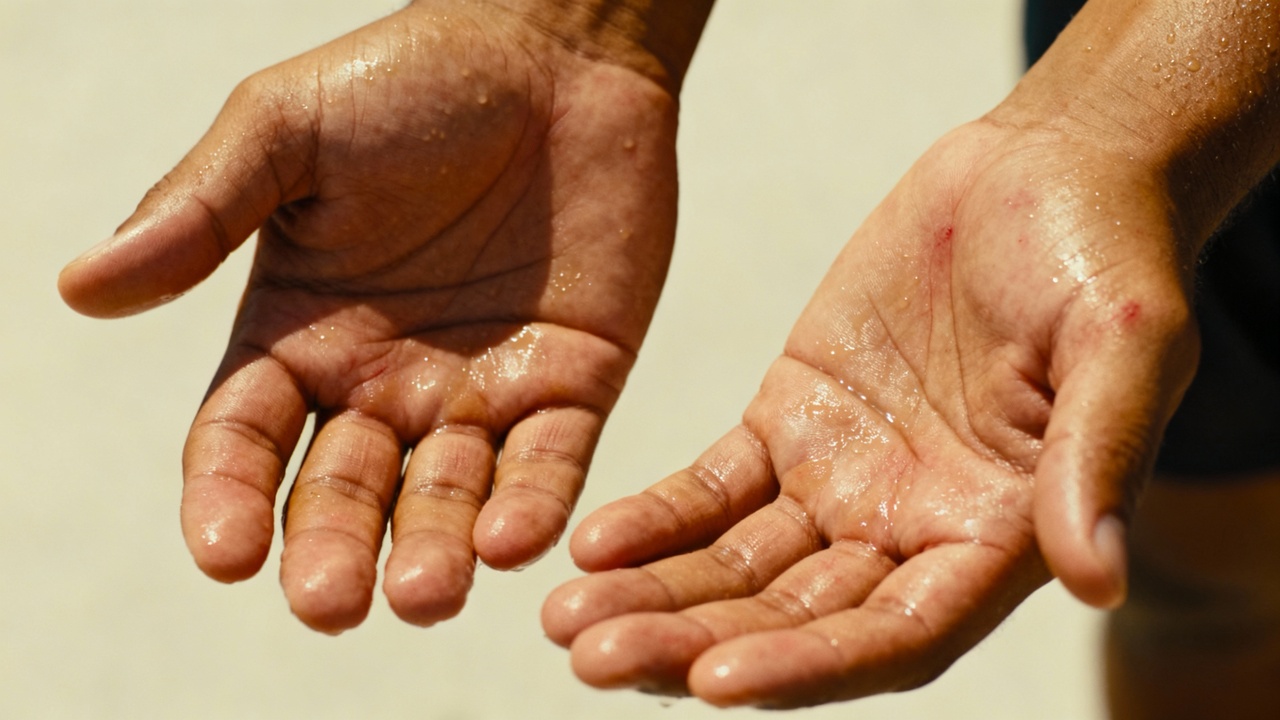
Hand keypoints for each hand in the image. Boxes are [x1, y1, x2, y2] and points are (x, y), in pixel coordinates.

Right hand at [58, 1, 680, 632]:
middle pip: (343, 494)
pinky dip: (533, 507)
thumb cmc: (411, 79)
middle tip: (331, 601)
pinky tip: (512, 543)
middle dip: (333, 551)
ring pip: (446, 500)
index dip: (230, 499)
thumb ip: (200, 210)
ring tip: (424, 594)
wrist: (555, 54)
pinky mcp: (570, 385)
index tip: (226, 552)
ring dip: (433, 553)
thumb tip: (82, 285)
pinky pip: (549, 463)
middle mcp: (382, 384)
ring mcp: (478, 392)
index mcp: (297, 336)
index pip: (245, 442)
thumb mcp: (287, 131)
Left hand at [542, 118, 1199, 706]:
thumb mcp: (1123, 346)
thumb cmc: (1104, 259)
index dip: (810, 666)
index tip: (718, 681)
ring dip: (654, 593)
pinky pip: (712, 485)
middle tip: (595, 660)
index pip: (894, 635)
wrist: (1045, 174)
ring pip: (737, 563)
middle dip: (694, 641)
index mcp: (994, 541)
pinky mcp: (790, 420)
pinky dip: (656, 518)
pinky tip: (592, 543)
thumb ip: (1098, 458)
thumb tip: (1097, 578)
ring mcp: (842, 480)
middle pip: (792, 618)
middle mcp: (910, 531)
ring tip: (566, 623)